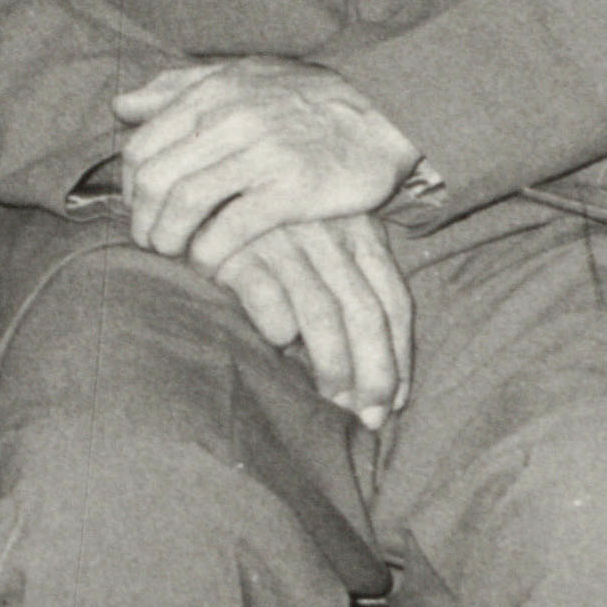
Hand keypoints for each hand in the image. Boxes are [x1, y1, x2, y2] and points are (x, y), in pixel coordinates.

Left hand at [111, 58, 416, 262]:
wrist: (385, 110)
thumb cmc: (306, 98)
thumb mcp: (241, 75)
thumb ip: (179, 87)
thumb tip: (122, 106)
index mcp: (213, 92)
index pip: (143, 146)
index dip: (130, 186)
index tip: (139, 208)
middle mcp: (231, 119)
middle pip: (155, 178)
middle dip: (141, 218)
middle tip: (148, 239)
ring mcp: (262, 153)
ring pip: (186, 202)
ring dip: (167, 237)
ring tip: (171, 252)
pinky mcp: (293, 189)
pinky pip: (232, 227)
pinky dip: (210, 251)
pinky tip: (208, 263)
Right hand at [209, 208, 415, 422]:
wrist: (207, 188)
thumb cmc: (271, 226)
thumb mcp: (325, 238)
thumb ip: (349, 284)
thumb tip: (371, 366)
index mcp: (359, 230)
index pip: (393, 300)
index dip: (400, 356)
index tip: (396, 400)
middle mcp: (327, 233)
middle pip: (365, 312)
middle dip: (375, 372)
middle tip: (370, 417)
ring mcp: (282, 238)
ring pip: (323, 312)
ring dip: (334, 366)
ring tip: (335, 403)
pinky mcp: (237, 247)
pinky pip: (266, 295)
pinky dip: (278, 326)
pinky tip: (280, 350)